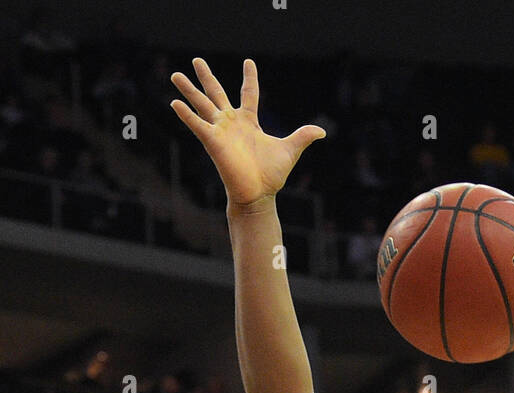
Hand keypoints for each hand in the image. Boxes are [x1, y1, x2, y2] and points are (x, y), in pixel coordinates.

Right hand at [170, 57, 324, 208]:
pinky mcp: (213, 142)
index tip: (248, 62)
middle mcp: (232, 123)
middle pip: (217, 93)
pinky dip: (186, 115)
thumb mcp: (290, 150)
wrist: (258, 195)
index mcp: (249, 122)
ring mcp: (221, 131)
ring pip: (202, 104)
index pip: (249, 94)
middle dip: (207, 77)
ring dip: (189, 90)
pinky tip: (174, 103)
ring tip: (175, 74)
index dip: (250, 79)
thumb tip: (322, 131)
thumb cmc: (271, 176)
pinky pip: (197, 125)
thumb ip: (303, 137)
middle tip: (197, 60)